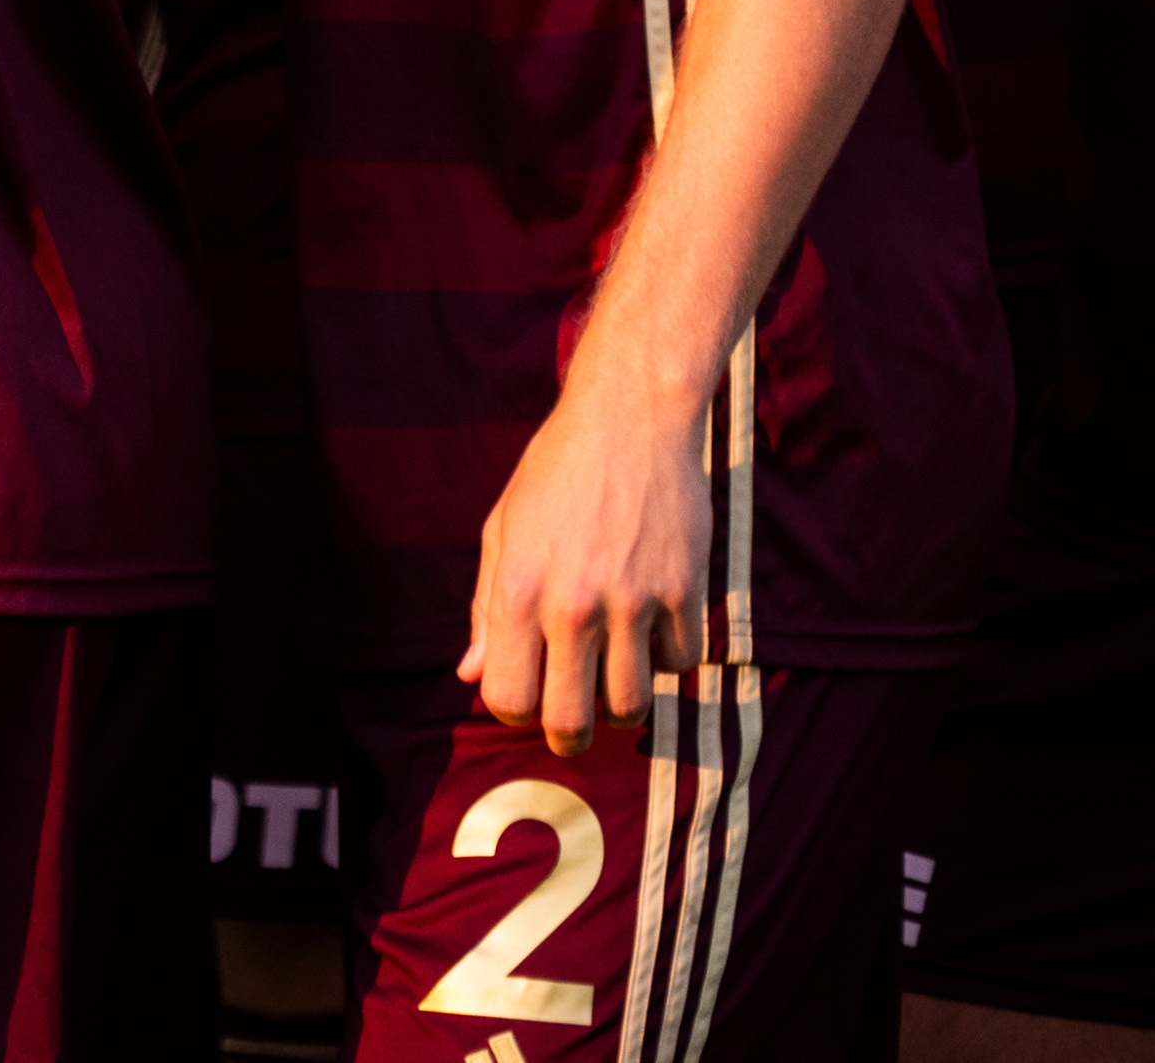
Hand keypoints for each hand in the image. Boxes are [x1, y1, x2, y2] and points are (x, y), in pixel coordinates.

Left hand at [457, 357, 713, 757]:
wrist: (631, 416)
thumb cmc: (557, 471)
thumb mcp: (503, 528)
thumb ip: (484, 608)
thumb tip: (470, 675)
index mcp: (519, 590)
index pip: (508, 700)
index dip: (515, 709)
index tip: (526, 693)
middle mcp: (574, 604)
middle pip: (570, 724)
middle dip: (568, 737)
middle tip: (574, 723)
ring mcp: (633, 601)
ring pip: (630, 707)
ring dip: (621, 704)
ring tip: (614, 676)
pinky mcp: (685, 591)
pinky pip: (679, 664)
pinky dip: (667, 659)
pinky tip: (654, 628)